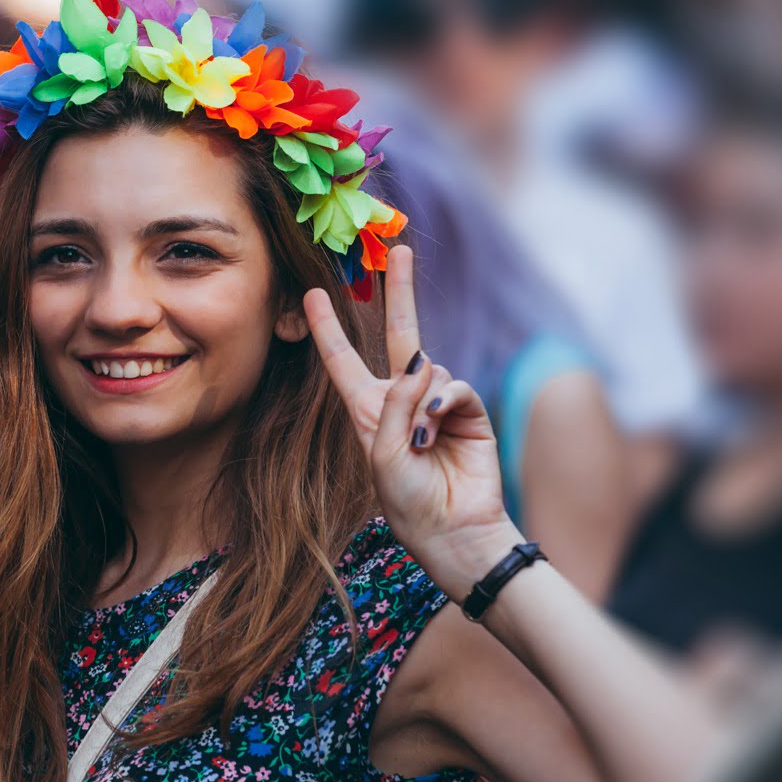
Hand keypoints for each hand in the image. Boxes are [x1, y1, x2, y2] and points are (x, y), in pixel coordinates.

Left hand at [303, 245, 523, 598]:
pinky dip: (443, 405)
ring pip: (427, 365)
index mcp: (367, 409)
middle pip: (399, 332)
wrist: (451, 531)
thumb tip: (422, 362)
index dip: (327, 327)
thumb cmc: (405, 501)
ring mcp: (435, 402)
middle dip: (399, 291)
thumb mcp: (382, 454)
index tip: (313, 292)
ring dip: (420, 400)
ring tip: (421, 441)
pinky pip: (452, 387)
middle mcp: (400, 398)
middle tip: (399, 250)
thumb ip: (395, 405)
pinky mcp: (467, 411)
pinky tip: (437, 432)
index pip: (342, 359)